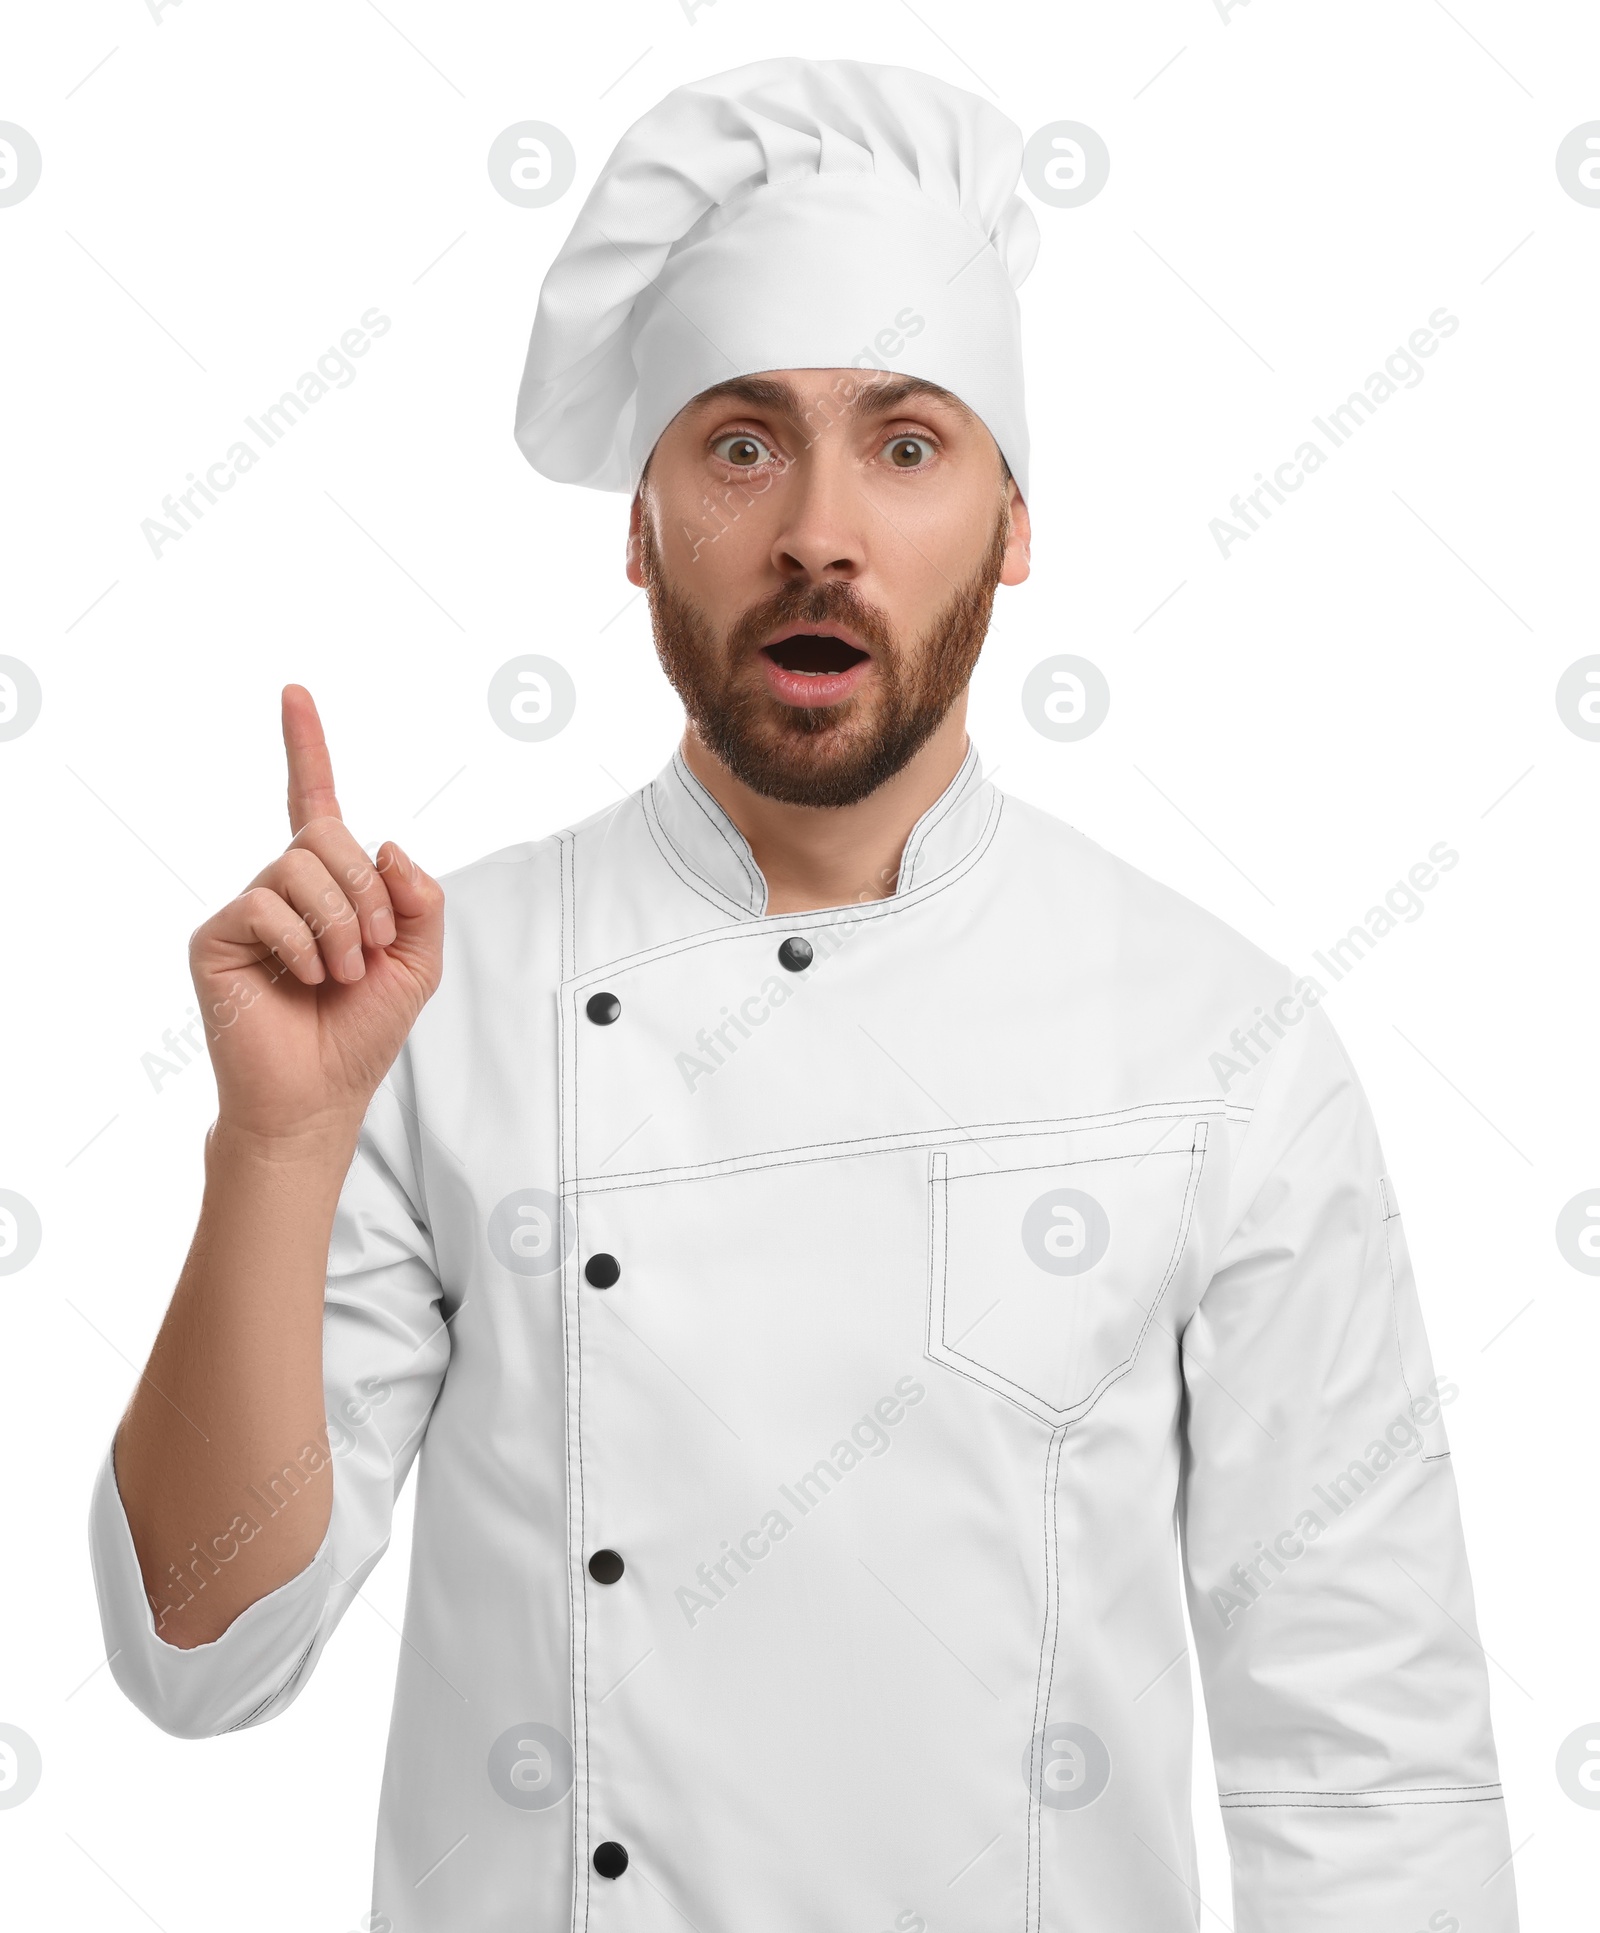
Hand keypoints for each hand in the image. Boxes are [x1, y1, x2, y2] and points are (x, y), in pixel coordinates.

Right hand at [188, 685, 444, 1144]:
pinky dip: (300, 944)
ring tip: (336, 974)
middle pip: (327, 835)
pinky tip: (301, 979)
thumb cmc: (362, 1031)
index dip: (307, 747)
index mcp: (330, 886)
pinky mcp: (215, 937)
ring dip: (338, 925)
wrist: (319, 1096)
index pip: (317, 802)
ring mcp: (248, 909)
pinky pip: (265, 905)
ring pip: (299, 867)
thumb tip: (385, 843)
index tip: (294, 693)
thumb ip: (420, 898)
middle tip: (369, 950)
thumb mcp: (420, 960)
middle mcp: (283, 887)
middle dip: (365, 893)